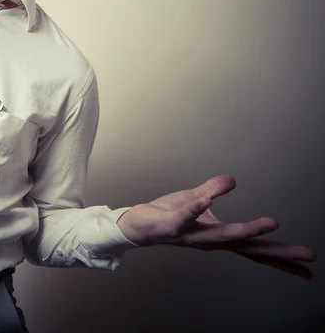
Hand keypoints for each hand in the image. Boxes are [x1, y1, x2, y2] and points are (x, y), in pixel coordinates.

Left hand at [117, 175, 316, 279]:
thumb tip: (233, 180)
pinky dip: (194, 209)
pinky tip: (206, 201)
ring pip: (220, 235)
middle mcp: (209, 240)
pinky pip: (183, 217)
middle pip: (247, 247)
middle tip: (306, 255)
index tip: (308, 265)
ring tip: (270, 223)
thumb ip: (213, 190)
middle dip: (277, 251)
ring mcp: (190, 235)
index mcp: (219, 236)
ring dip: (244, 230)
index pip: (254, 248)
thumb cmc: (170, 215)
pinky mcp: (170, 226)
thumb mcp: (195, 199)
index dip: (280, 256)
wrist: (138, 224)